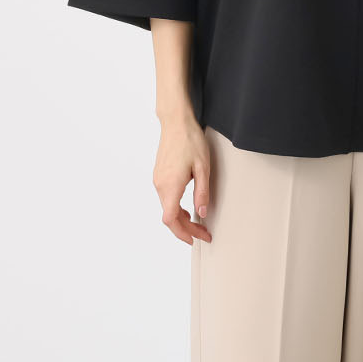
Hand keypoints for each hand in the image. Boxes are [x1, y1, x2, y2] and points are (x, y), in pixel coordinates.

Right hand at [154, 118, 212, 244]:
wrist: (176, 122)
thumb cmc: (190, 140)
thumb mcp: (203, 168)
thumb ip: (202, 193)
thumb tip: (202, 214)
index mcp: (170, 185)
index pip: (171, 219)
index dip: (183, 233)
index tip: (196, 239)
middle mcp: (160, 185)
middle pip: (169, 217)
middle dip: (186, 229)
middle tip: (204, 234)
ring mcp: (158, 180)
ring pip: (167, 208)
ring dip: (182, 219)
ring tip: (199, 224)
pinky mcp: (159, 176)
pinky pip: (166, 199)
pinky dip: (177, 209)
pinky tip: (189, 209)